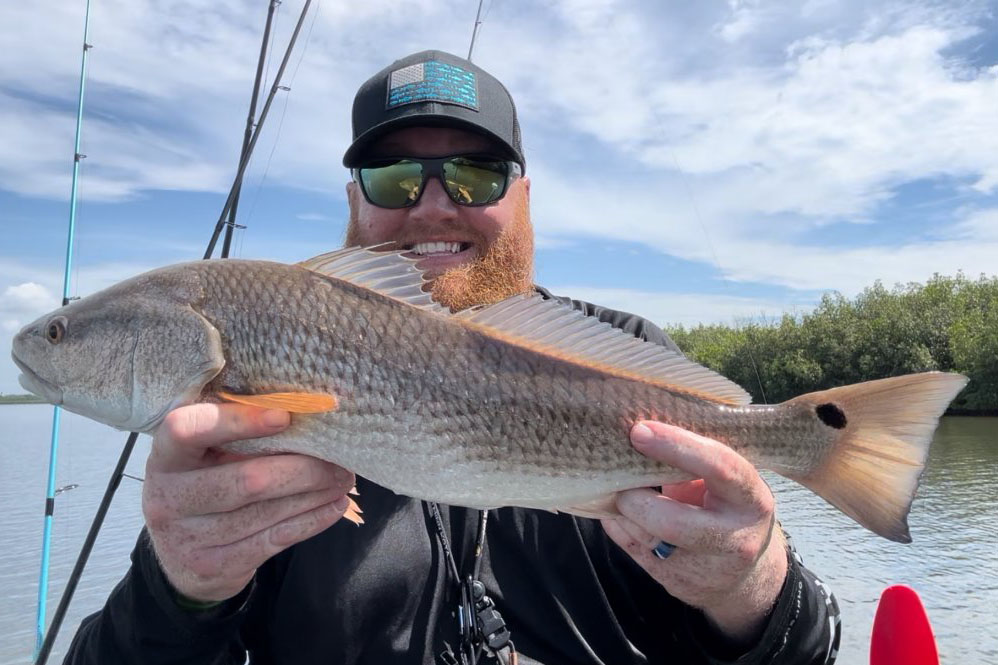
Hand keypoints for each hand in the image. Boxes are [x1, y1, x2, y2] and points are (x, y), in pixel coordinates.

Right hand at [142, 403, 355, 602]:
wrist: (179, 556)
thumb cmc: (204, 482)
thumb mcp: (203, 454)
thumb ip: (236, 431)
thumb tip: (304, 410)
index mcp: (165, 456)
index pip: (187, 430)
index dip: (236, 421)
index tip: (284, 416)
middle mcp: (168, 497)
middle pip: (246, 480)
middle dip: (303, 468)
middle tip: (340, 458)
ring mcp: (188, 537)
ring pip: (265, 512)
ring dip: (314, 494)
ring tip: (343, 479)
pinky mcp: (214, 566)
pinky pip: (273, 540)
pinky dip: (311, 521)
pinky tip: (334, 506)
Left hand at [601, 420, 787, 645]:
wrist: (743, 576)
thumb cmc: (727, 508)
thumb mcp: (729, 483)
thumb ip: (697, 460)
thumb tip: (643, 427)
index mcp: (752, 500)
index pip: (719, 467)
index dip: (676, 446)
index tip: (640, 431)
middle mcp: (733, 538)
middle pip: (672, 522)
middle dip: (635, 496)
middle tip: (619, 474)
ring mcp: (704, 569)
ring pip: (645, 538)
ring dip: (621, 508)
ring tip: (617, 487)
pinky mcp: (676, 583)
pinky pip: (631, 548)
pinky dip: (617, 523)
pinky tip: (618, 509)